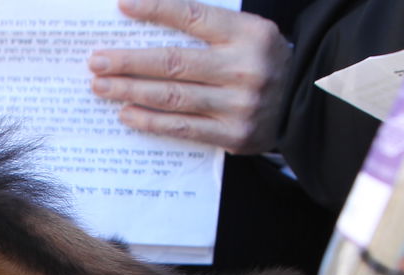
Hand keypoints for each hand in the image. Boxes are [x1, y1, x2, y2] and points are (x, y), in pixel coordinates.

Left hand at [88, 0, 290, 153]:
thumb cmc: (263, 63)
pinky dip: (149, 120)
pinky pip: (181, 128)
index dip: (155, 10)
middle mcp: (244, 67)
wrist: (307, 104)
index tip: (122, 6)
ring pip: (172, 96)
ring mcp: (239, 104)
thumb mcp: (247, 34)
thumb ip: (207, 28)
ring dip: (130, 91)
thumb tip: (148, 23)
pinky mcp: (233, 134)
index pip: (193, 17)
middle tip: (96, 60)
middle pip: (174, 62)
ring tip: (100, 85)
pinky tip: (126, 113)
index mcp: (249, 33)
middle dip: (129, 61)